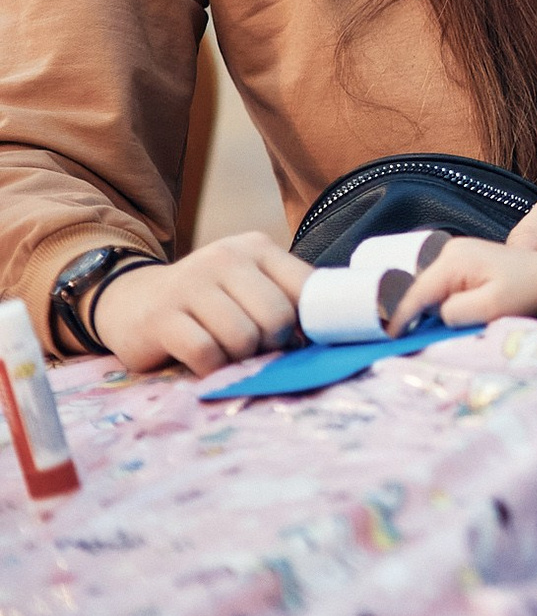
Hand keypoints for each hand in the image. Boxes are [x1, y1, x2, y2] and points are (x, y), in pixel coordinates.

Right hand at [88, 232, 309, 377]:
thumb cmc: (204, 300)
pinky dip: (212, 368)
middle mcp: (225, 257)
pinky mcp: (161, 317)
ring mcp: (190, 284)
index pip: (307, 286)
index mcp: (256, 247)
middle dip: (272, 343)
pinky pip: (206, 353)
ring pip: (243, 337)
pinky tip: (204, 362)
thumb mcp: (247, 284)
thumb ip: (284, 297)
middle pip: (277, 316)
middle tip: (255, 349)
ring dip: (240, 358)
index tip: (298, 338)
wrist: (130, 300)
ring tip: (227, 353)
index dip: (309, 321)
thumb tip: (327, 331)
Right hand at [388, 237, 536, 332]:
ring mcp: (458, 255)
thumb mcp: (492, 307)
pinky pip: (441, 287)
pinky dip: (438, 304)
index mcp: (454, 260)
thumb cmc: (529, 292)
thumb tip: (436, 316)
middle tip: (402, 340)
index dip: (400, 319)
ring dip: (426, 310)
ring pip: (429, 289)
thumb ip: (456, 313)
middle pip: (418, 290)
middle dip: (411, 314)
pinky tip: (443, 319)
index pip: (415, 294)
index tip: (387, 341)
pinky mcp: (465, 264)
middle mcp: (451, 252)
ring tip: (420, 331)